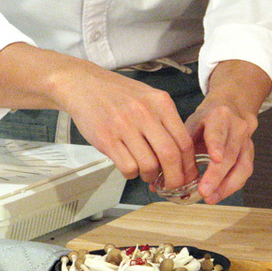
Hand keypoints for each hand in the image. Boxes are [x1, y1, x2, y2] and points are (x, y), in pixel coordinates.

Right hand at [55, 60, 197, 186]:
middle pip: (170, 156)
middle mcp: (145, 113)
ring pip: (149, 165)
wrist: (83, 84)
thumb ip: (165, 121)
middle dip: (174, 178)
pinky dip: (132, 174)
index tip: (187, 176)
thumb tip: (180, 156)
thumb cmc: (116, 93)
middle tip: (171, 185)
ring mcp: (125, 126)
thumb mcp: (148, 98)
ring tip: (146, 173)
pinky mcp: (107, 139)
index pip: (184, 141)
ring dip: (150, 176)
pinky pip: (128, 167)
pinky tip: (129, 167)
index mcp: (160, 103)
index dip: (188, 165)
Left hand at [185, 60, 271, 203]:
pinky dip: (231, 186)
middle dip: (217, 175)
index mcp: (218, 116)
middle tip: (204, 192)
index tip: (215, 158)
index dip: (217, 145)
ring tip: (210, 199)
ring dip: (226, 186)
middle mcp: (237, 127)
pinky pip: (244, 173)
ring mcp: (247, 141)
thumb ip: (180, 146)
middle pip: (230, 153)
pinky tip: (218, 195)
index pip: (218, 131)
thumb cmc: (206, 120)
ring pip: (242, 166)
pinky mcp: (250, 153)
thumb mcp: (191, 124)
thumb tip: (160, 173)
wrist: (230, 108)